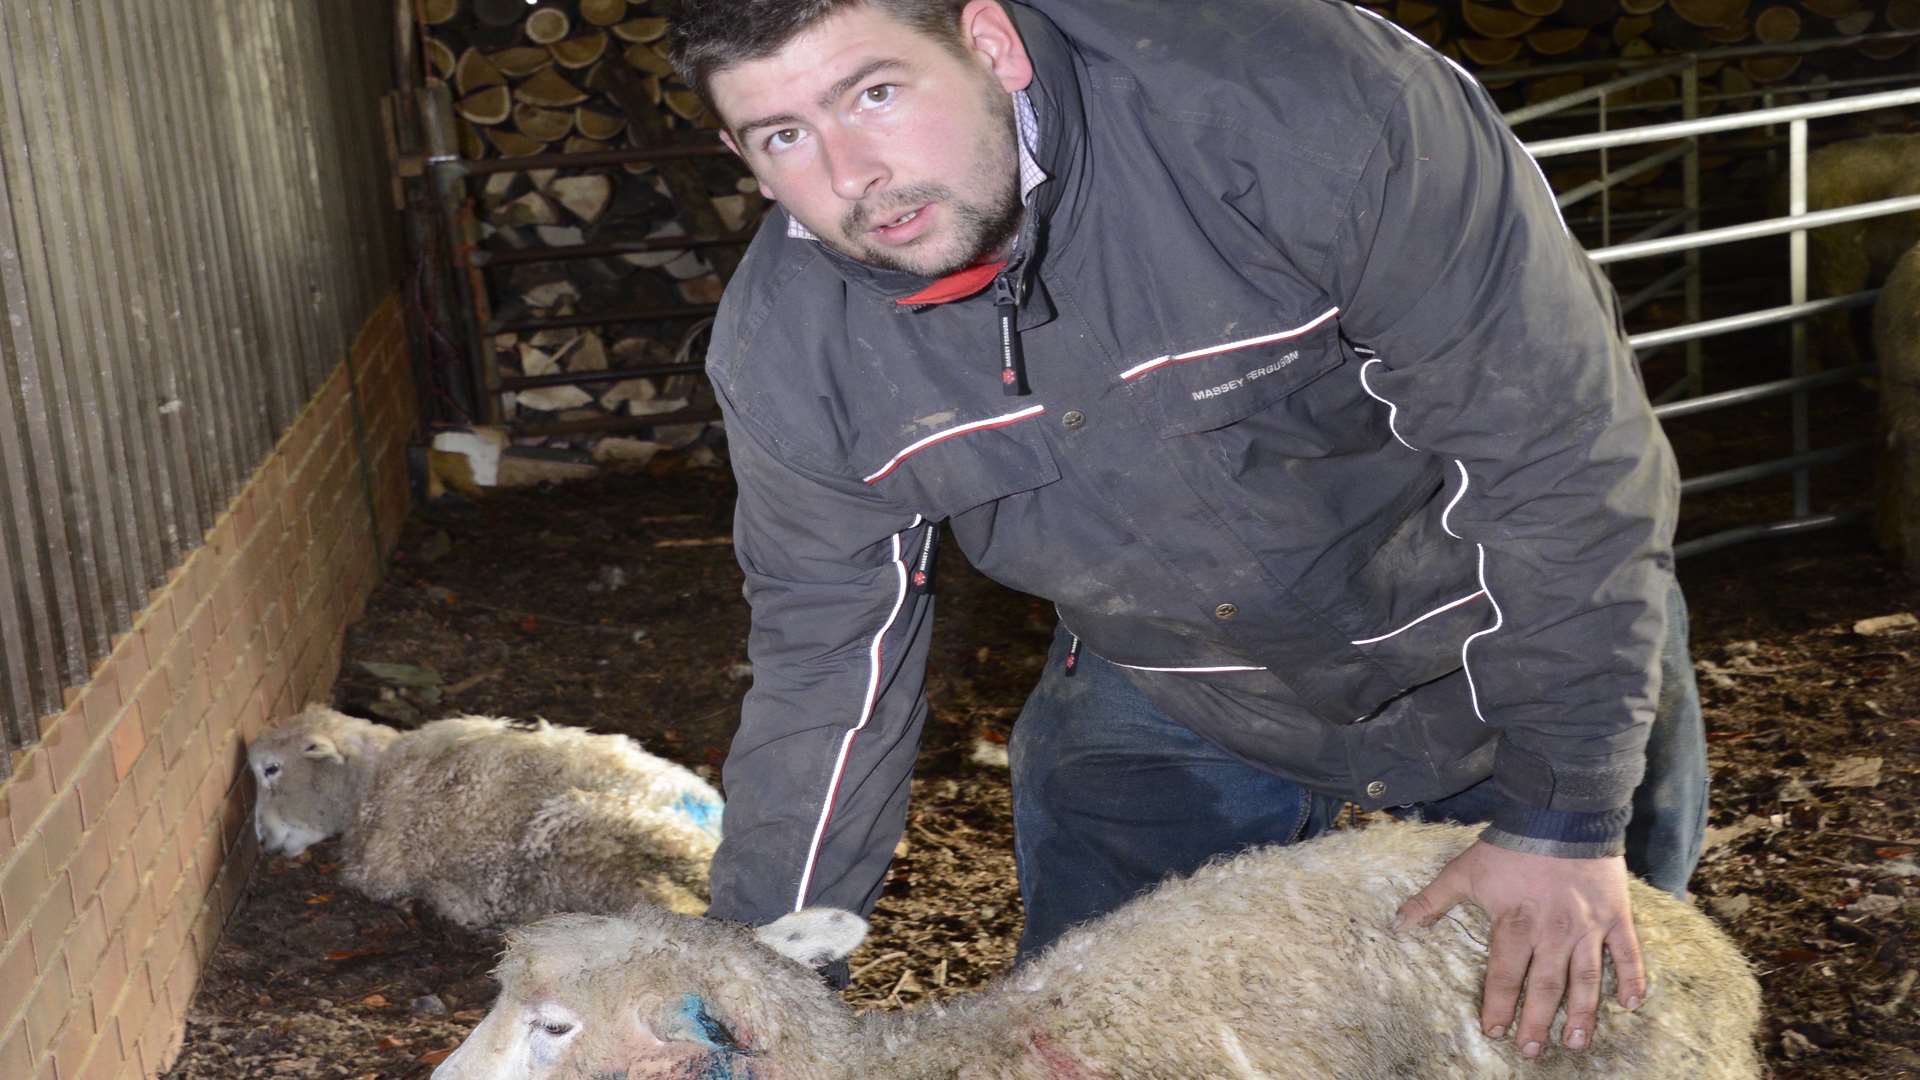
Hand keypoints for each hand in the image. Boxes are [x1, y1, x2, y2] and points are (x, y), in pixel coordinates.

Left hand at [1392, 838, 1645, 1057]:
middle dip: (1536, 1023)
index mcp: (1516, 924)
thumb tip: (1397, 925)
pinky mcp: (1616, 915)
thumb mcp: (1464, 871)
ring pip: (1587, 979)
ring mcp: (1588, 926)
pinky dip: (1633, 979)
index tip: (1493, 1032)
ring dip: (1582, 1013)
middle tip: (1531, 1052)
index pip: (1504, 975)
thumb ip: (1431, 901)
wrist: (1561, 812)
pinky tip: (1632, 1006)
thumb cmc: (1509, 845)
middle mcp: (1553, 932)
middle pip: (1545, 987)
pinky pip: (1628, 953)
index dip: (1498, 1005)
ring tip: (1576, 1043)